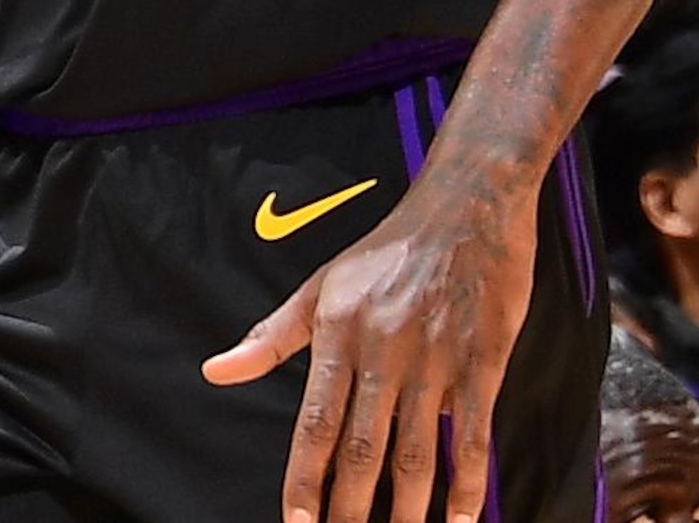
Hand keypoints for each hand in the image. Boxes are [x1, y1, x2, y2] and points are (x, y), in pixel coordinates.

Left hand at [205, 172, 537, 522]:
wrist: (468, 207)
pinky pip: (474, 437)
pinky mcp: (483, 364)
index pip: (316, 424)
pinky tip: (460, 519)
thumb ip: (270, 337)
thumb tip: (216, 372)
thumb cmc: (389, 249)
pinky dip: (467, 485)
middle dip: (352, 509)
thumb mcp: (321, 285)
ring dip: (407, 511)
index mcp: (339, 335)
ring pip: (417, 454)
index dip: (305, 479)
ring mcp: (436, 361)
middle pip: (364, 450)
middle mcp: (385, 353)